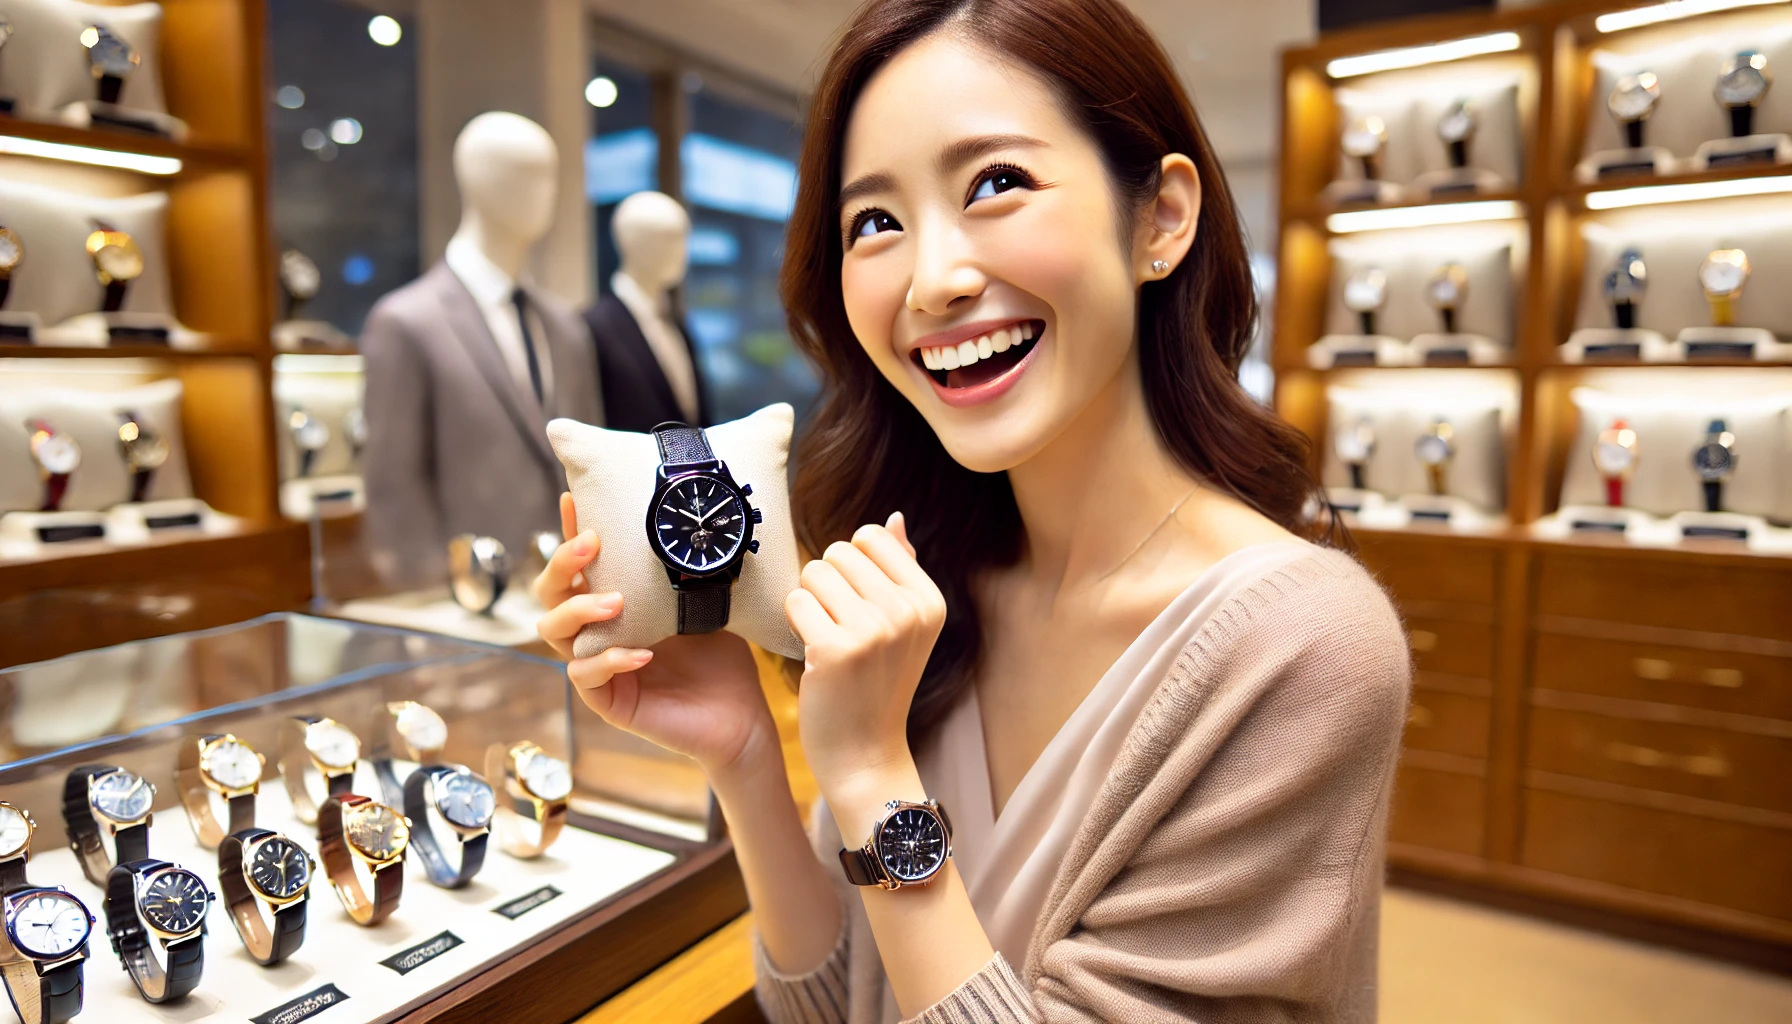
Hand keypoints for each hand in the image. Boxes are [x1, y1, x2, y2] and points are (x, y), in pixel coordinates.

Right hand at [535, 493, 774, 776]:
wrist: (740, 715)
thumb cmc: (720, 657)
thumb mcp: (702, 603)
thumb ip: (682, 572)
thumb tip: (684, 523)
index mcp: (615, 604)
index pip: (580, 566)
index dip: (568, 533)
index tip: (572, 499)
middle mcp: (596, 631)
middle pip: (550, 594)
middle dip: (562, 564)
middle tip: (592, 544)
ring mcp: (597, 666)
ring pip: (555, 632)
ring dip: (580, 609)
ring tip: (616, 601)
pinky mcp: (608, 701)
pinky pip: (585, 676)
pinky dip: (609, 660)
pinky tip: (641, 654)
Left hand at [784, 513, 944, 792]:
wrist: (866, 755)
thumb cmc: (878, 685)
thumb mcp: (906, 627)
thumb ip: (900, 569)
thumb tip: (894, 517)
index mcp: (929, 600)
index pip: (871, 537)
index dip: (851, 565)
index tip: (857, 604)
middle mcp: (907, 612)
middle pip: (838, 551)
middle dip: (827, 582)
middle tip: (839, 626)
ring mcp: (873, 631)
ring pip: (813, 572)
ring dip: (809, 601)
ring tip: (826, 638)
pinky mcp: (834, 650)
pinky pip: (795, 602)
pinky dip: (794, 624)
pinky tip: (812, 654)